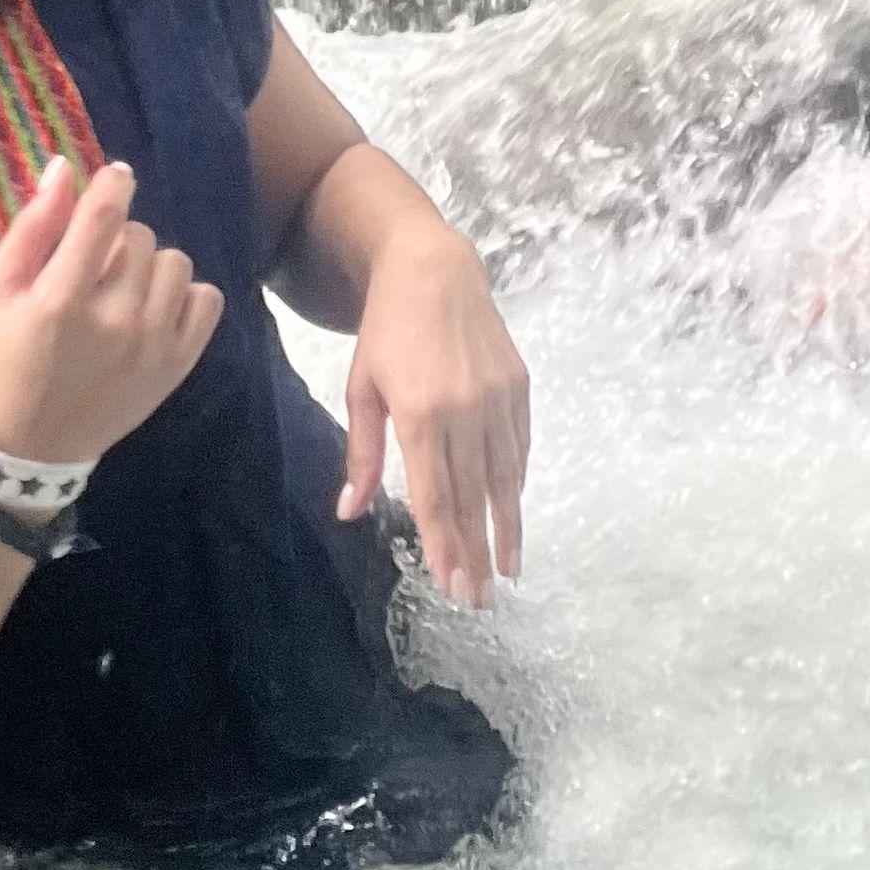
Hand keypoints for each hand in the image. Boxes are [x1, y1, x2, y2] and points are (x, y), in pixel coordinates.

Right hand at [0, 157, 224, 467]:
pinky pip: (207, 299)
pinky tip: (155, 307)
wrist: (36, 444)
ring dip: (150, 265)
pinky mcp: (179, 364)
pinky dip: (185, 294)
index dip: (113, 184)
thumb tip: (64, 170)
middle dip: (117, 239)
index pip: (103, 217)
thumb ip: (32, 229)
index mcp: (60, 301)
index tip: (114, 176)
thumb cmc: (6, 360)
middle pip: (140, 237)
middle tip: (93, 266)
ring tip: (123, 289)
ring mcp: (153, 344)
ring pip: (176, 262)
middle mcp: (114, 320)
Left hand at [336, 225, 532, 608]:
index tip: (452, 584)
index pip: (436, 495)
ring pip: (505, 478)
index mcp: (421, 414)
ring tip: (508, 569)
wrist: (435, 271)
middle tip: (480, 599)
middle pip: (474, 497)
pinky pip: (519, 447)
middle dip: (477, 552)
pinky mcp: (519, 387)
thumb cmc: (387, 332)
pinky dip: (516, 484)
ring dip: (506, 528)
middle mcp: (466, 411)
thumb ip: (361, 453)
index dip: (445, 544)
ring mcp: (498, 399)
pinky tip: (513, 511)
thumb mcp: (361, 388)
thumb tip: (350, 510)